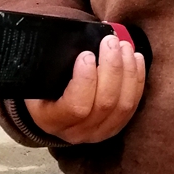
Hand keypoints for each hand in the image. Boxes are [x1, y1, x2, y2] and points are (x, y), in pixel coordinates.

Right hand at [25, 30, 145, 144]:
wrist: (50, 107)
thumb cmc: (41, 87)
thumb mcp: (36, 78)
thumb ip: (48, 66)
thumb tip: (70, 41)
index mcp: (52, 121)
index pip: (75, 107)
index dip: (86, 80)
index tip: (87, 54)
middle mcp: (77, 132)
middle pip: (105, 103)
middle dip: (112, 67)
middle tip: (110, 41)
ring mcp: (99, 132)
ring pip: (123, 105)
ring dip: (127, 71)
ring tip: (124, 46)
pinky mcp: (116, 126)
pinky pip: (133, 105)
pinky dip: (137, 79)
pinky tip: (135, 58)